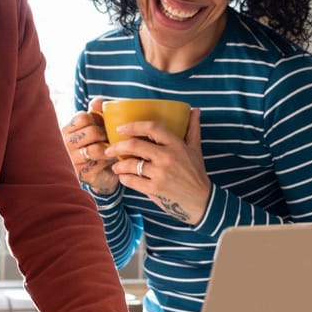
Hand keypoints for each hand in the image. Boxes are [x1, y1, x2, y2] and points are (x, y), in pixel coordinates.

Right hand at [62, 98, 116, 194]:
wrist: (102, 173)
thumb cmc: (99, 144)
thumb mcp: (97, 125)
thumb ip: (97, 110)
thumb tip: (96, 102)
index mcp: (67, 130)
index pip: (83, 117)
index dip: (98, 120)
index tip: (102, 125)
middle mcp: (66, 144)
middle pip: (92, 132)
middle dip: (106, 134)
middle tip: (111, 139)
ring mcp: (72, 160)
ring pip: (97, 149)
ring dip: (110, 149)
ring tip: (113, 149)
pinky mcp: (81, 174)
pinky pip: (101, 164)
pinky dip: (110, 161)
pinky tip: (111, 161)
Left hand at [105, 107, 209, 224]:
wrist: (202, 201)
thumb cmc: (196, 173)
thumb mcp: (196, 149)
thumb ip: (193, 128)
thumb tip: (195, 110)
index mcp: (176, 145)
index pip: (152, 128)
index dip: (134, 126)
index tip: (121, 128)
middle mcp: (167, 157)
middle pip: (135, 145)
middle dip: (117, 146)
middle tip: (109, 149)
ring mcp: (161, 174)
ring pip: (130, 164)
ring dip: (118, 165)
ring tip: (115, 166)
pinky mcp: (155, 189)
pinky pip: (132, 181)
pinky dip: (124, 178)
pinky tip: (123, 177)